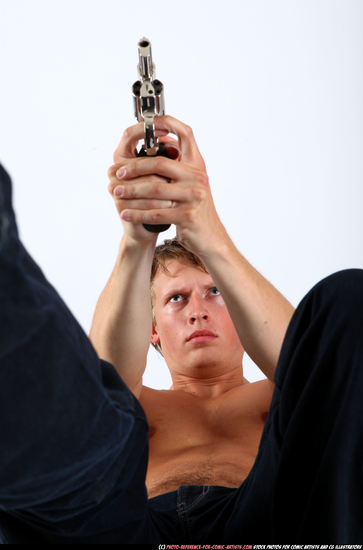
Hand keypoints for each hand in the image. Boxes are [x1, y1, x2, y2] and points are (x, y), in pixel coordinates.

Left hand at [112, 115, 227, 255]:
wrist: (210, 238)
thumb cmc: (195, 210)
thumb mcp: (191, 184)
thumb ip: (178, 167)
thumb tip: (161, 143)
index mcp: (197, 166)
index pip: (186, 134)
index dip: (167, 123)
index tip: (146, 122)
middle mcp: (197, 178)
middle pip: (159, 164)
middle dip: (134, 168)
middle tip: (118, 173)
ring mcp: (194, 197)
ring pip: (154, 190)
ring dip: (131, 192)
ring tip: (116, 193)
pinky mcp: (188, 216)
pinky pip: (156, 213)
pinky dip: (137, 214)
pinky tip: (125, 214)